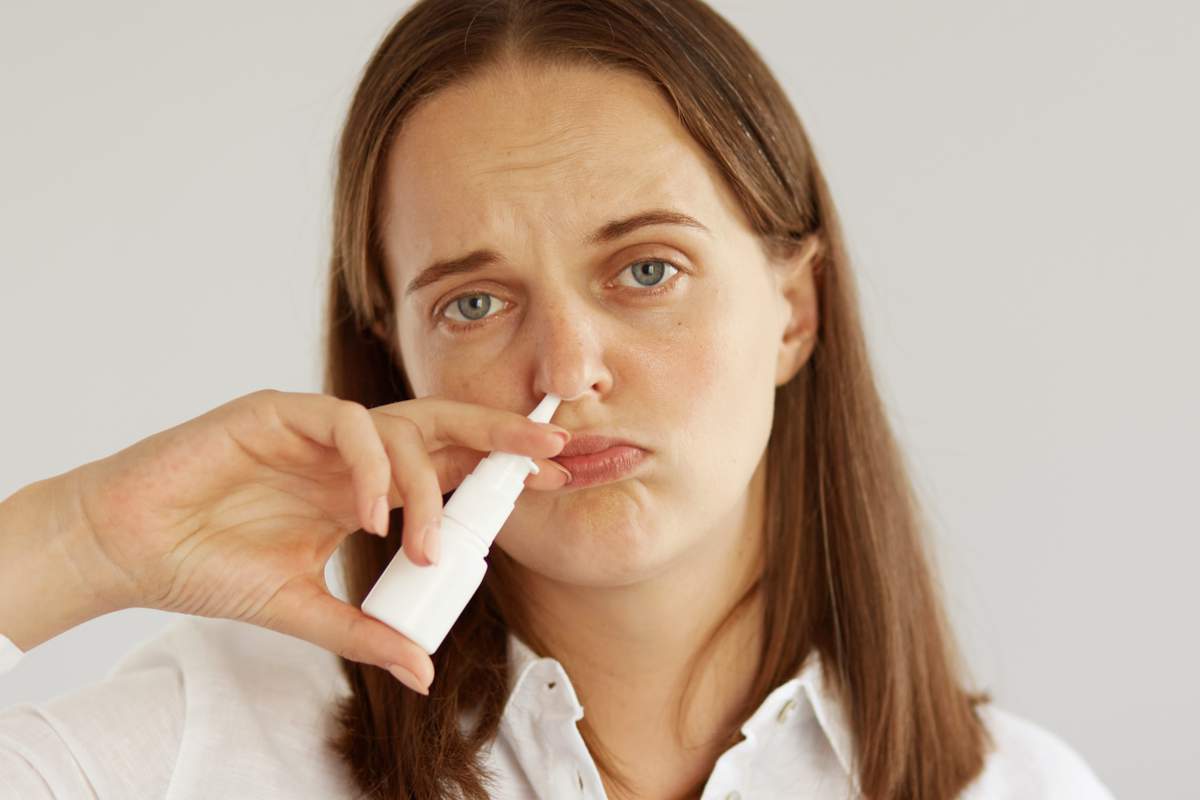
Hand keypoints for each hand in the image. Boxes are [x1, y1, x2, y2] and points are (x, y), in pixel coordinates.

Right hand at [64, 390, 569, 691]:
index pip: (444, 470)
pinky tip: (372, 515)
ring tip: (431, 543)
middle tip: (553, 451)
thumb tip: (423, 672)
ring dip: (427, 481)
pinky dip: (370, 467)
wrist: (129, 549)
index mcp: (361, 488)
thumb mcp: (303, 608)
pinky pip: (346, 424)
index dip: (495, 473)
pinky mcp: (277, 412)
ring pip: (400, 425)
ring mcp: (315, 429)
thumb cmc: (209, 568)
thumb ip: (365, 631)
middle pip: (440, 429)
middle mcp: (349, 454)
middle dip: (498, 437)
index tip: (553, 481)